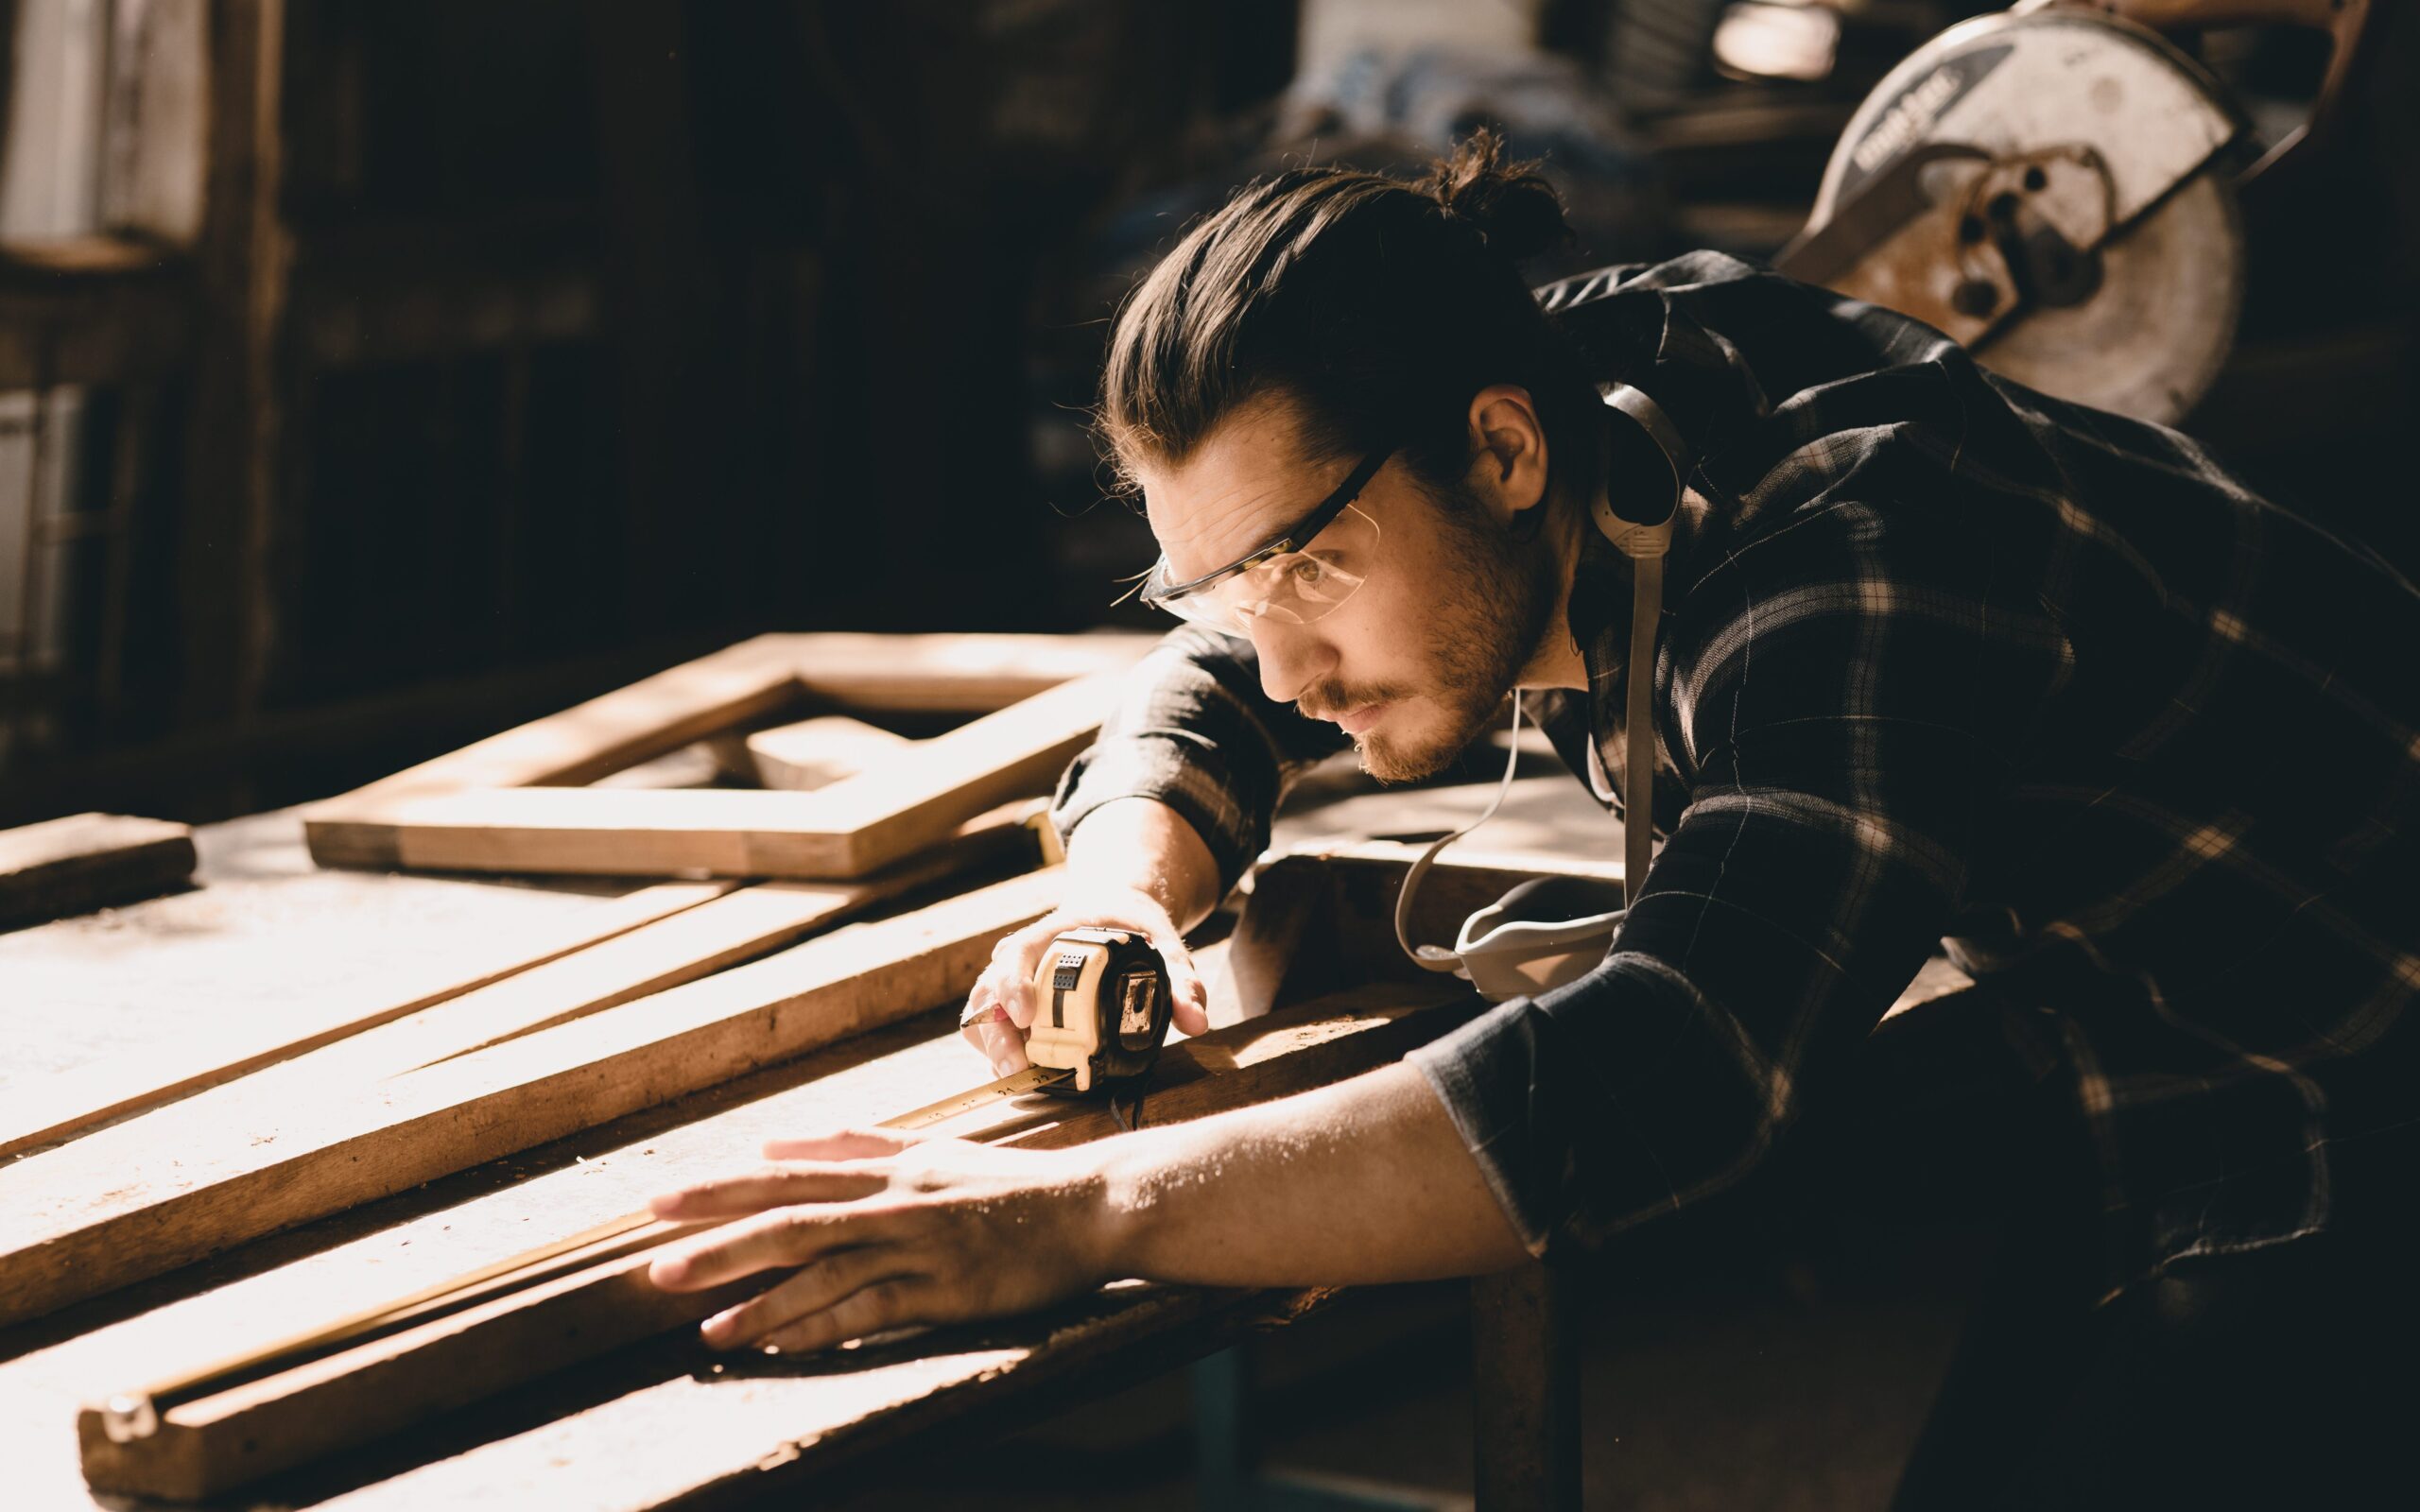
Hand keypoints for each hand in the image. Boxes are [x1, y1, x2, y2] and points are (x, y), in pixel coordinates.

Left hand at [645, 1128, 1117, 1353]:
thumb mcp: (929, 1149)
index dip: (720, 1189)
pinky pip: (871, 1308)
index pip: (787, 1174)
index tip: (658, 1203)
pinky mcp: (946, 1286)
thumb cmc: (1010, 1183)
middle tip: (656, 1265)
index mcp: (886, 1167)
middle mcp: (894, 1199)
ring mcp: (920, 1243)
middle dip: (719, 1240)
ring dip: (758, 1296)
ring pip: (824, 1267)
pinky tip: (779, 1342)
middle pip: (791, 1217)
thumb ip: (855, 1143)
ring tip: (702, 1324)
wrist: (1090, 1206)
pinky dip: (820, 1326)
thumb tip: (775, 1138)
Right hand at [958, 884, 1210, 1076]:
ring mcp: (1009, 983)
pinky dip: (998, 1054)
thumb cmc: (1131, 929)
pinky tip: (1024, 1072)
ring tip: (1019, 1077)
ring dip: (994, 1049)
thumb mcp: (1163, 945)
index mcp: (1051, 935)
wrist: (1110, 912)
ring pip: (980, 1016)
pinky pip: (987, 1032)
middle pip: (988, 992)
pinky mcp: (1008, 1006)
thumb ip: (1182, 981)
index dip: (1014, 984)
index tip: (1026, 1014)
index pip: (1018, 953)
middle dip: (997, 1034)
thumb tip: (1196, 1022)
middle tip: (1017, 1066)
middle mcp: (1020, 958)